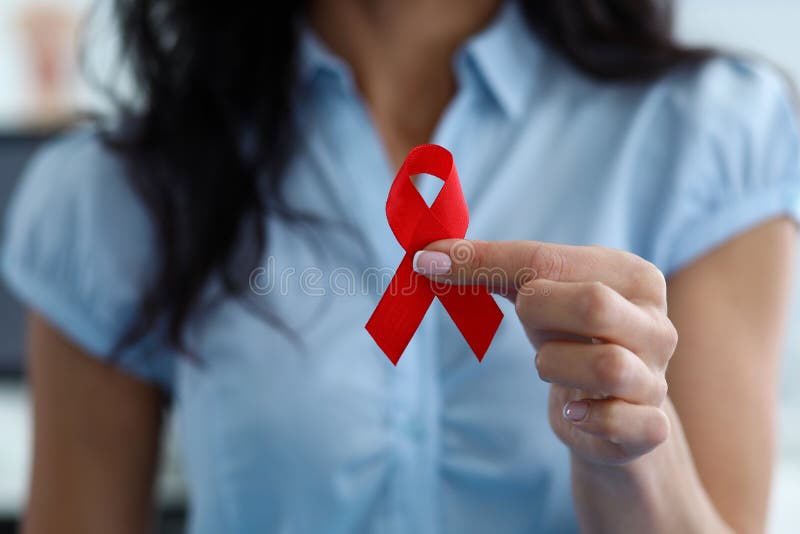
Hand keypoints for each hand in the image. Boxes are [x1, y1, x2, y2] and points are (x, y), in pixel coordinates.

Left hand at [414, 239, 677, 464]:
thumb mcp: (536, 294)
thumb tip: (426, 258)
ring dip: (553, 367)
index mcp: (632, 276)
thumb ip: (489, 268)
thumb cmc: (568, 336)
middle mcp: (656, 323)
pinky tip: (573, 411)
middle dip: (538, 313)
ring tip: (549, 366)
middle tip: (529, 322)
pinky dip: (585, 418)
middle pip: (593, 303)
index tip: (428, 263)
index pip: (551, 259)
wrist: (611, 406)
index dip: (485, 261)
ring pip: (605, 365)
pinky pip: (620, 421)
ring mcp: (658, 377)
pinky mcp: (650, 427)